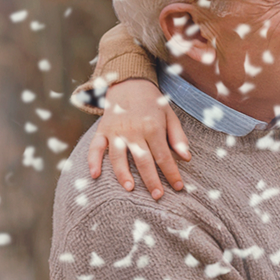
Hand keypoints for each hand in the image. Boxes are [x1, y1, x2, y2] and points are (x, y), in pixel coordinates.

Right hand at [83, 78, 190, 196]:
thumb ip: (178, 137)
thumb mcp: (170, 115)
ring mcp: (116, 131)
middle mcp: (134, 130)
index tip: (179, 187)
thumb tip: (186, 158)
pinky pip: (96, 147)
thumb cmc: (153, 103)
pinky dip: (93, 160)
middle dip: (152, 180)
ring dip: (123, 174)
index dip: (172, 173)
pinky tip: (94, 175)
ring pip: (119, 157)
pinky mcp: (102, 130)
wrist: (130, 82)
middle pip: (143, 160)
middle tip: (158, 196)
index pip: (164, 156)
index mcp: (153, 127)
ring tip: (130, 189)